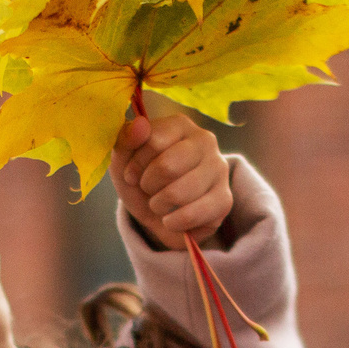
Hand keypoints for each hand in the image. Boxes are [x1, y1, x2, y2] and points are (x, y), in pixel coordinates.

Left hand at [112, 107, 233, 250]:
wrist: (158, 216)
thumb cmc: (141, 180)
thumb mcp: (123, 160)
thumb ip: (125, 139)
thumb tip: (140, 125)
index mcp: (180, 125)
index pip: (153, 141)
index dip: (134, 165)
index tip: (131, 175)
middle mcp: (205, 141)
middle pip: (167, 166)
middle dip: (148, 186)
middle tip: (148, 190)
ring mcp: (219, 169)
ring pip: (179, 193)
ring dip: (158, 206)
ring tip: (160, 204)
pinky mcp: (225, 199)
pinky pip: (192, 214)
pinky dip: (173, 222)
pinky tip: (171, 219)